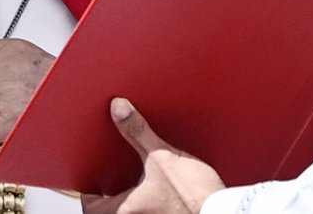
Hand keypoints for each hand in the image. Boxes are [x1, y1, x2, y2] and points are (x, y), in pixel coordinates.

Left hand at [80, 98, 224, 213]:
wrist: (222, 212)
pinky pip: (149, 212)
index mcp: (125, 210)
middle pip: (109, 212)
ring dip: (130, 201)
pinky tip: (159, 191)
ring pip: (130, 212)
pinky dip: (148, 205)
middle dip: (110, 197)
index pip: (90, 207)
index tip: (92, 182)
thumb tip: (118, 109)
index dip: (89, 193)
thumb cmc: (193, 194)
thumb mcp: (162, 156)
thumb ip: (138, 132)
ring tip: (136, 183)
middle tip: (112, 180)